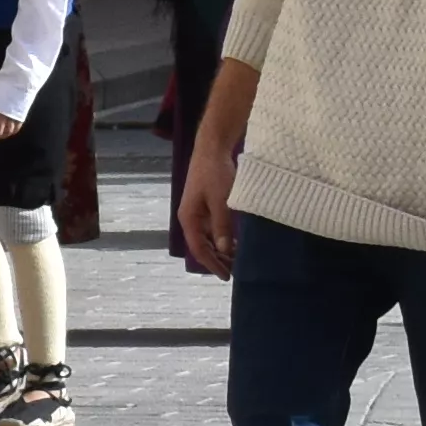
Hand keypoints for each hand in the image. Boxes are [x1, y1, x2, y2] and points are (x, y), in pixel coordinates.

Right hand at [176, 115, 241, 280]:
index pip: (199, 249)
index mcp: (189, 218)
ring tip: (236, 259)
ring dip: (220, 249)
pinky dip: (222, 237)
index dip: (212, 264)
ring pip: (207, 238)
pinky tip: (234, 241)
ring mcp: (197, 212)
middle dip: (216, 259)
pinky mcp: (205, 205)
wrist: (212, 148)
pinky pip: (212, 228)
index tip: (226, 276)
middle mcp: (190, 218)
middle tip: (234, 271)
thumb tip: (223, 250)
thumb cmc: (215, 173)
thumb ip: (222, 226)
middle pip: (201, 245)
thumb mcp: (221, 201)